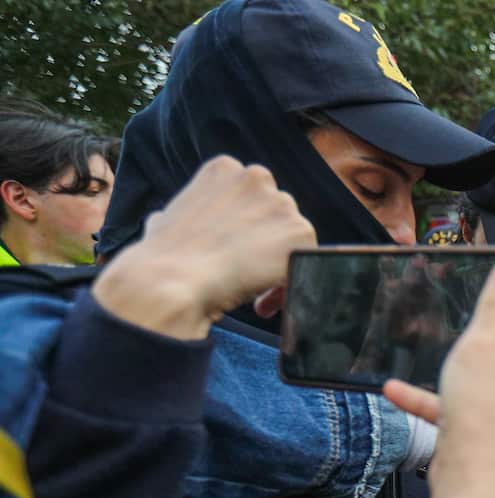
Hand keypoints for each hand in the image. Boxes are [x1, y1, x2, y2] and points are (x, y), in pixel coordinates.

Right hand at [93, 155, 316, 339]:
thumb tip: (167, 221)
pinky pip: (306, 263)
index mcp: (224, 168)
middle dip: (264, 245)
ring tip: (251, 290)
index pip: (250, 197)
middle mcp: (257, 177)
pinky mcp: (301, 233)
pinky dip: (288, 286)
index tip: (228, 254)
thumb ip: (184, 215)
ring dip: (276, 264)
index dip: (243, 230)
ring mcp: (282, 203)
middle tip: (244, 275)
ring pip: (292, 239)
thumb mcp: (164, 220)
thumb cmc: (160, 257)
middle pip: (276, 215)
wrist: (173, 279)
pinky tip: (263, 303)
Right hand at [394, 249, 494, 497]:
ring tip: (422, 363)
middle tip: (447, 339)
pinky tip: (398, 393)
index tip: (470, 314)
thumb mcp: (486, 342)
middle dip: (476, 341)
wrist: (476, 487)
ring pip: (492, 379)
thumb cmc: (484, 413)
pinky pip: (478, 409)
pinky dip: (446, 401)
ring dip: (454, 373)